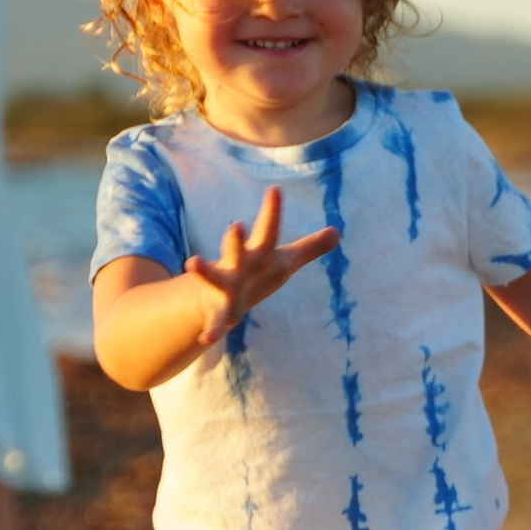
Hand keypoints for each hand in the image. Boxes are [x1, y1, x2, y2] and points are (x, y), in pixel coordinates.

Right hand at [179, 186, 339, 347]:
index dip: (272, 212)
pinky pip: (216, 320)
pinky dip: (213, 328)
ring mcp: (226, 286)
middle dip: (236, 239)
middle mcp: (240, 265)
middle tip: (236, 226)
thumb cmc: (257, 275)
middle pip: (238, 250)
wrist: (220, 298)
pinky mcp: (220, 310)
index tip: (275, 190)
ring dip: (206, 270)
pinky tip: (207, 339)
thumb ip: (310, 248)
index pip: (268, 231)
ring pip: (215, 277)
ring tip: (192, 262)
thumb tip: (337, 232)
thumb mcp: (285, 262)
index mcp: (258, 253)